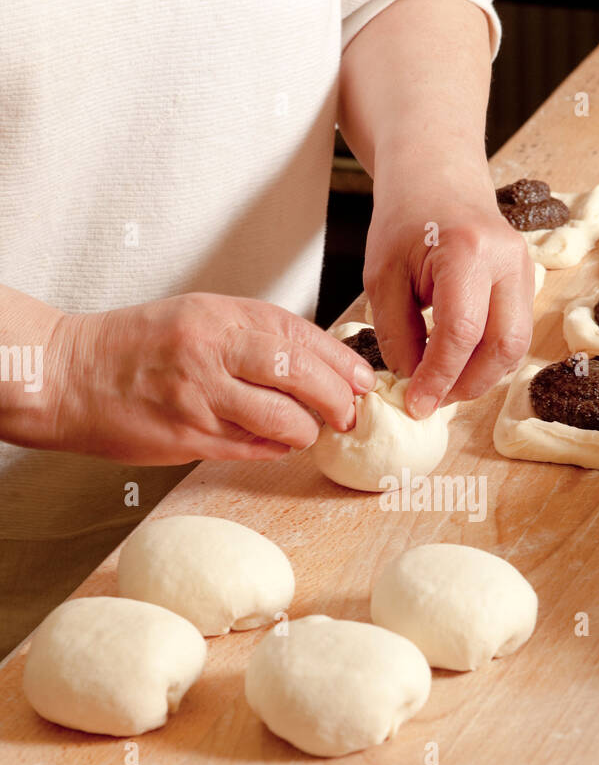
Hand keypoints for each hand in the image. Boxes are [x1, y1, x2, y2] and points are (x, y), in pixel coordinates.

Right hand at [26, 293, 377, 463]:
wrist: (70, 375)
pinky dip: (274, 449)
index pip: (299, 335)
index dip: (341, 361)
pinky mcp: (188, 437)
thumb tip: (318, 362)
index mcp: (218, 315)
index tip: (362, 379)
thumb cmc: (135, 346)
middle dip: (336, 400)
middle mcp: (211, 351)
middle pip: (301, 376)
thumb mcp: (197, 316)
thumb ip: (254, 334)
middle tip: (347, 414)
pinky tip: (274, 443)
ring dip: (306, 432)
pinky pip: (253, 449)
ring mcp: (199, 397)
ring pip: (284, 421)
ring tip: (304, 431)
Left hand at [362, 168, 533, 418]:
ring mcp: (526, 270)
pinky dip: (488, 360)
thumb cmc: (404, 220)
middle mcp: (508, 260)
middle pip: (504, 345)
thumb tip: (412, 382)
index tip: (415, 403)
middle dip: (467, 384)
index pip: (461, 332)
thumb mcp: (382, 276)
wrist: (437, 177)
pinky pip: (515, 335)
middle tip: (431, 400)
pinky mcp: (527, 283)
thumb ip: (396, 333)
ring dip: (481, 377)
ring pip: (516, 346)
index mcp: (468, 251)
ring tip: (443, 386)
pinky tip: (458, 365)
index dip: (438, 376)